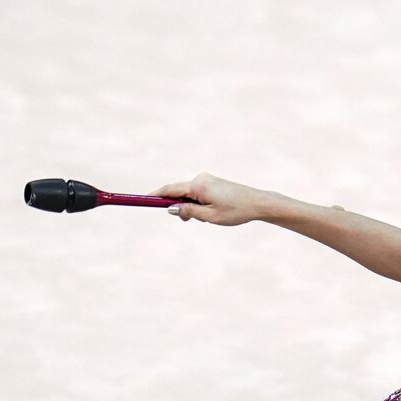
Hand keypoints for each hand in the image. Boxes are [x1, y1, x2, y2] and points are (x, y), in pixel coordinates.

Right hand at [145, 171, 270, 225]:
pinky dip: (198, 203)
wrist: (257, 203)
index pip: (170, 189)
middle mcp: (200, 178)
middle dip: (179, 207)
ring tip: (209, 217)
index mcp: (198, 186)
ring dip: (191, 207)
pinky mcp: (212, 182)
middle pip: (178, 192)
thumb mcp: (209, 217)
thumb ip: (189, 212)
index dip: (156, 196)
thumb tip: (172, 208)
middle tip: (189, 221)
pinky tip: (212, 211)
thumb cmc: (235, 211)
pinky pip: (197, 193)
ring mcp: (207, 179)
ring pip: (189, 194)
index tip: (144, 199)